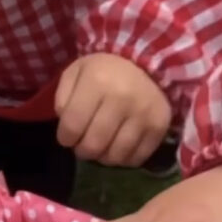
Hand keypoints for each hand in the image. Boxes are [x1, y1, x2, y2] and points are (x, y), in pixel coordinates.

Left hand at [55, 54, 170, 166]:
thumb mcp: (76, 73)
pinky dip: (124, 159)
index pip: (72, 126)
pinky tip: (119, 147)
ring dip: (103, 157)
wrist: (146, 62)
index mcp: (97, 82)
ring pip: (115, 156)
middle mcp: (122, 99)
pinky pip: (136, 159)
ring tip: (101, 146)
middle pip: (93, 145)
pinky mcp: (159, 127)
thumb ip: (62, 99)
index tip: (68, 137)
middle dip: (83, 150)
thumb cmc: (104, 71)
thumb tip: (67, 129)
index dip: (65, 138)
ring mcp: (143, 115)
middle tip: (84, 145)